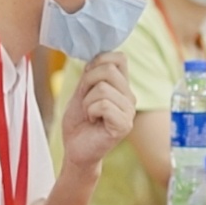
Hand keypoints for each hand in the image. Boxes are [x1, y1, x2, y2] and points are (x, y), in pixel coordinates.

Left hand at [60, 52, 135, 169]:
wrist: (75, 149)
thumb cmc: (79, 122)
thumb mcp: (82, 91)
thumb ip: (91, 74)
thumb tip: (98, 55)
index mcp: (122, 87)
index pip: (119, 58)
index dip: (98, 62)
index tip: (87, 80)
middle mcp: (130, 97)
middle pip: (108, 70)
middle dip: (87, 83)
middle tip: (85, 102)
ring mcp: (129, 111)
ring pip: (103, 88)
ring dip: (87, 102)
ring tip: (89, 114)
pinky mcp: (124, 125)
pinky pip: (104, 105)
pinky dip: (90, 111)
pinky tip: (93, 121)